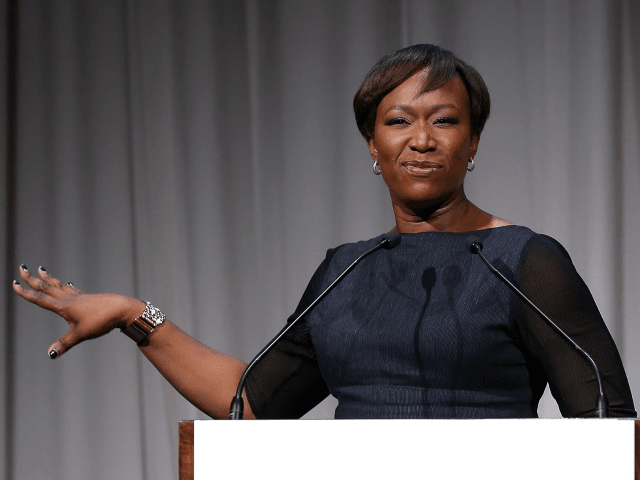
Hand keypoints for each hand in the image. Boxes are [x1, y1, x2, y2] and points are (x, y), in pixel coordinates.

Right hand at [12, 265, 145, 357]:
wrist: (122, 309)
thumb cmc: (102, 321)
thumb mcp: (81, 334)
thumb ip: (64, 344)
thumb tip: (50, 354)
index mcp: (65, 307)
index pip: (41, 299)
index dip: (26, 292)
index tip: (14, 283)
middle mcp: (70, 299)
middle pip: (48, 287)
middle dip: (33, 279)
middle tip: (22, 268)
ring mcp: (80, 297)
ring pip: (60, 286)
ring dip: (48, 279)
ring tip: (41, 270)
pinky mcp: (88, 298)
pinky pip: (73, 290)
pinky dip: (65, 286)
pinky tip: (66, 283)